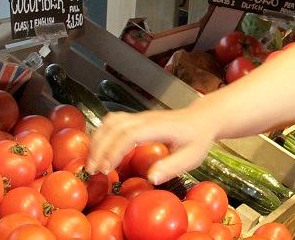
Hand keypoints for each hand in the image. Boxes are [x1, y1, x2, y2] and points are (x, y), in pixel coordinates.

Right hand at [87, 107, 217, 183]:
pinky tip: (99, 150)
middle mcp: (145, 119)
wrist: (201, 119)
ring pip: (110, 122)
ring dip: (97, 141)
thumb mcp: (192, 156)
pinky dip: (101, 135)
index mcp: (159, 127)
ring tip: (92, 162)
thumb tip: (151, 178)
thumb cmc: (197, 139)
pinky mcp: (135, 119)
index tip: (106, 169)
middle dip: (99, 148)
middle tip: (92, 170)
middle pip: (114, 127)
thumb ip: (172, 166)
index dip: (114, 151)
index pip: (130, 134)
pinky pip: (112, 122)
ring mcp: (139, 117)